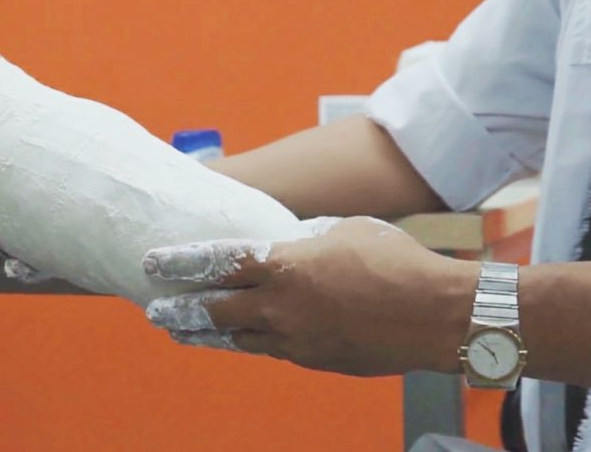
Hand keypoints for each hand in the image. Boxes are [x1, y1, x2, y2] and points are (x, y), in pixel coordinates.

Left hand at [143, 217, 476, 375]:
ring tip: (179, 331)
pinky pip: (269, 349)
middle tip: (153, 308)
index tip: (153, 262)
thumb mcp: (342, 231)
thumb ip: (304, 240)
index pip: (217, 262)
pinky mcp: (313, 358)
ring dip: (203, 334)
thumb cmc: (396, 263)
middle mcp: (281, 306)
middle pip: (213, 310)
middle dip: (178, 308)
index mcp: (284, 265)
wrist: (437, 314)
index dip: (180, 263)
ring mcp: (295, 338)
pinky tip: (239, 339)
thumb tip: (289, 244)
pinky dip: (247, 342)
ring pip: (235, 338)